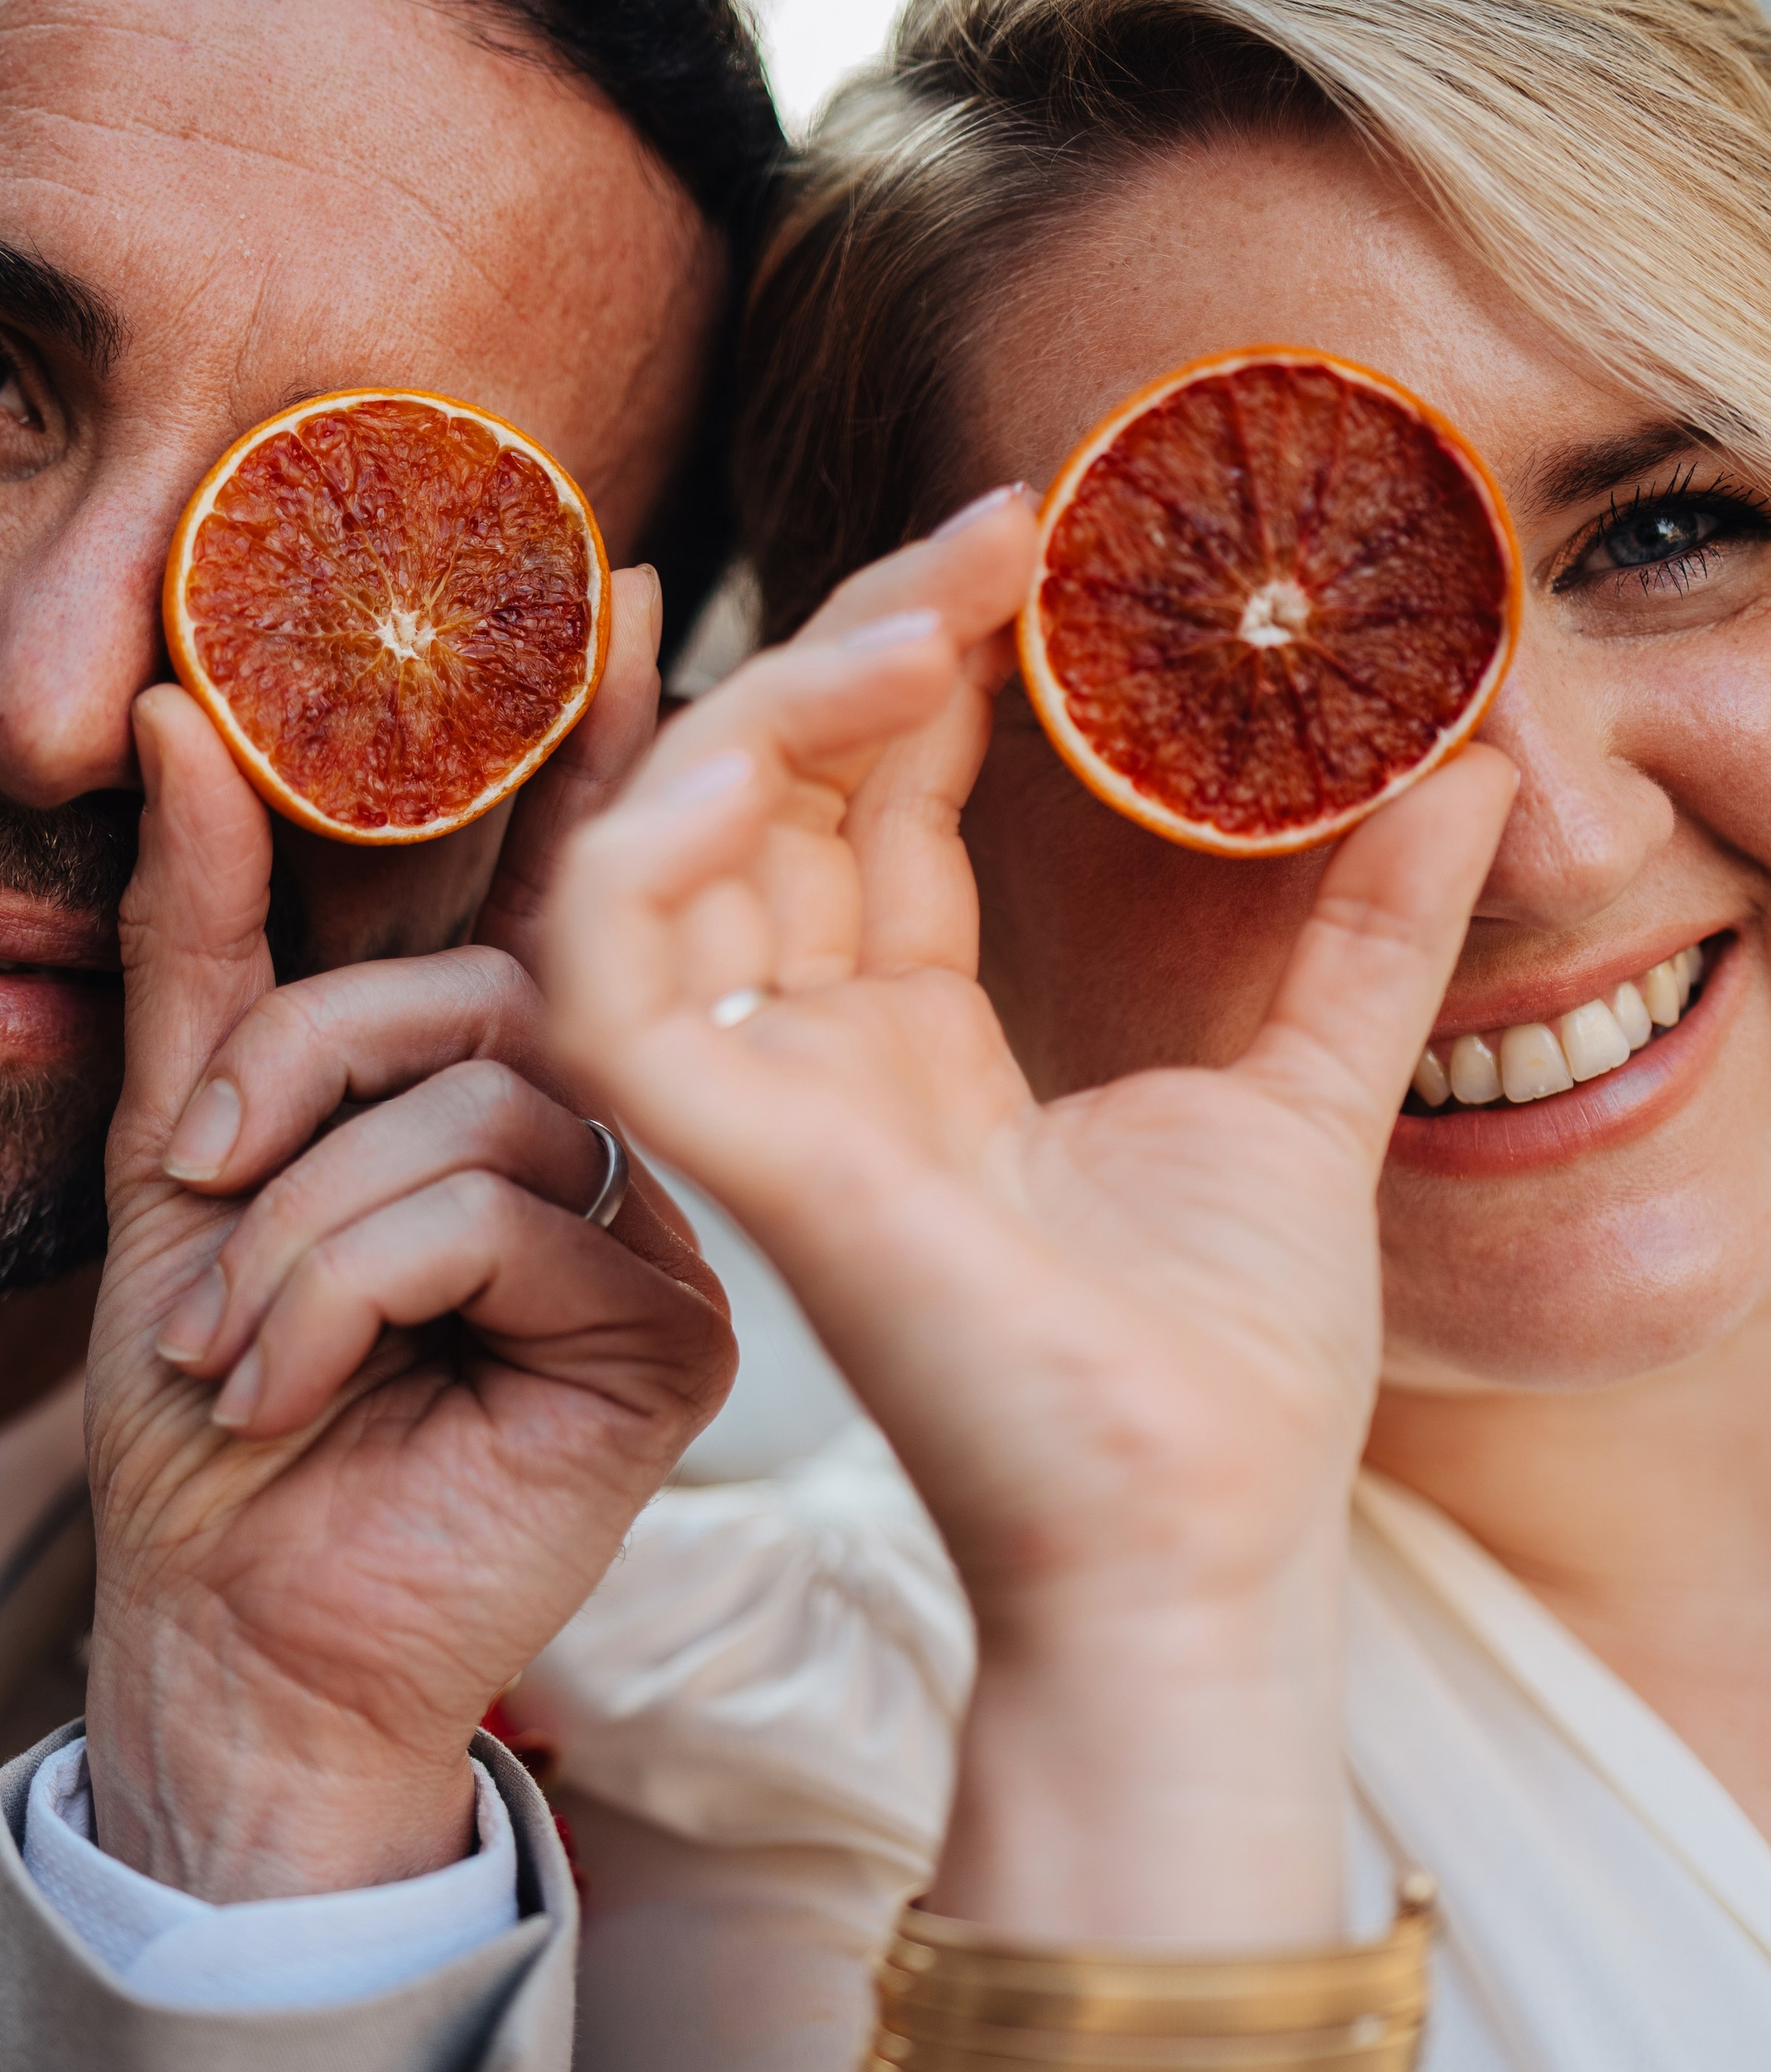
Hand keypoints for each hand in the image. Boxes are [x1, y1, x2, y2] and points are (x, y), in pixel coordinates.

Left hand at [84, 568, 734, 1898]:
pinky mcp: (672, 1335)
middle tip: (194, 1180)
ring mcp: (663, 1234)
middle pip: (493, 981)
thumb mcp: (182, 1143)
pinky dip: (342, 1287)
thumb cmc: (211, 1403)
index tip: (622, 592)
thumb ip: (205, 940)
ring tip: (221, 1341)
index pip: (563, 889)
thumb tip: (175, 720)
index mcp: (518, 1088)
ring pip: (483, 1102)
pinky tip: (293, 1391)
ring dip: (293, 1223)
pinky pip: (496, 1211)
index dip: (596, 746)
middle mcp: (618, 1140)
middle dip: (301, 1065)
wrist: (231, 1629)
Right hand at [546, 498, 1516, 1945]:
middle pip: (773, 798)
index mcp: (926, 1054)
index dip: (933, 666)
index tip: (1036, 544)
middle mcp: (824, 1063)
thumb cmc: (1230, 1373)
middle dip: (865, 641)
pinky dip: (656, 840)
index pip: (877, 816)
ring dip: (775, 705)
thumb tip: (1467, 764)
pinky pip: (605, 966)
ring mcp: (764, 1104)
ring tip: (928, 610)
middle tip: (999, 531)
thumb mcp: (1312, 1096)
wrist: (1197, 1540)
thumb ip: (1366, 934)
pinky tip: (774, 744)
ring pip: (673, 844)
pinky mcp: (729, 1149)